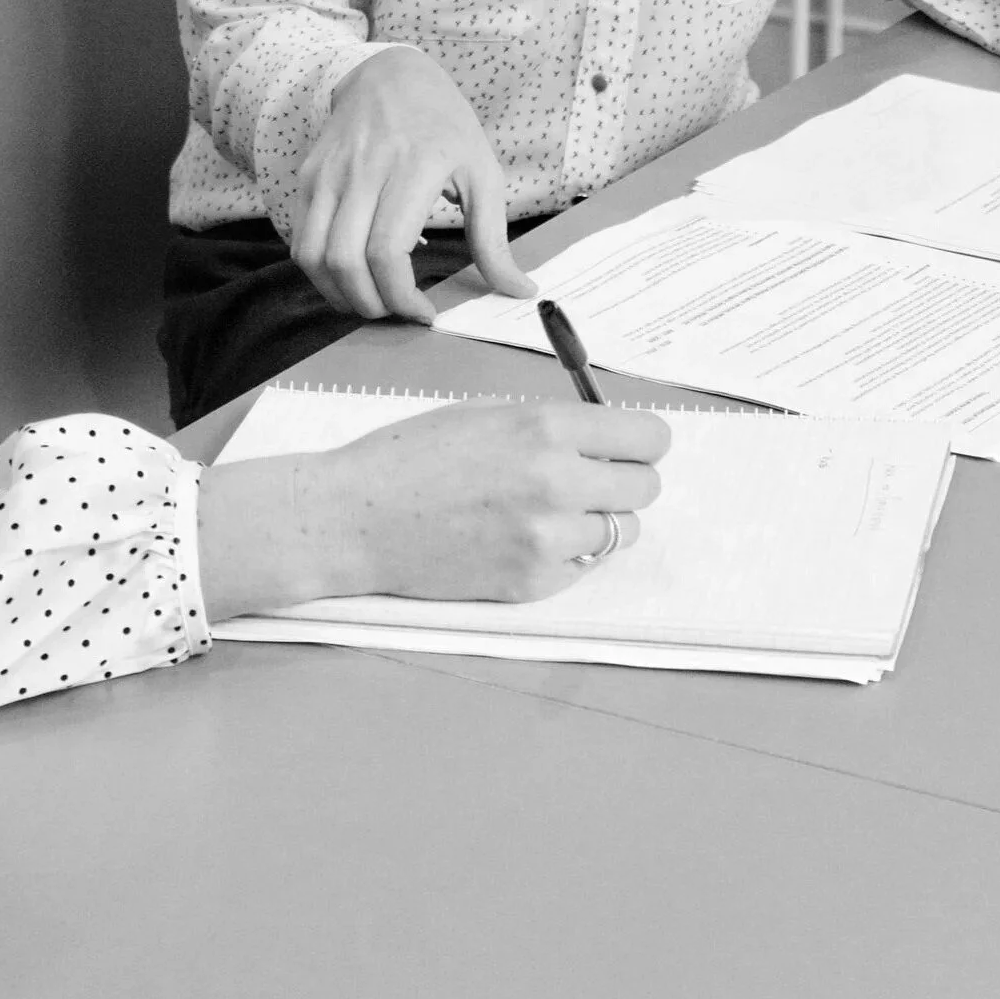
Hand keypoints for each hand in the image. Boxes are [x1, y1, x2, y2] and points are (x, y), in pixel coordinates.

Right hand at [195, 400, 670, 618]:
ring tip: (548, 514)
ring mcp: (546, 539)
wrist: (352, 519)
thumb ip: (549, 427)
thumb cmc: (407, 459)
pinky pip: (581, 568)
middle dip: (623, 482)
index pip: (648, 437)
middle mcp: (556, 482)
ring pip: (620, 532)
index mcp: (545, 428)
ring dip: (597, 522)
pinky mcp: (531, 583)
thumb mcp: (483, 415)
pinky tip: (519, 542)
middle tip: (589, 483)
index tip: (628, 448)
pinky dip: (564, 557)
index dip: (641, 443)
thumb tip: (603, 438)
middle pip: (645, 487)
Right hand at [293, 47, 536, 320]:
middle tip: (397, 312)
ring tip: (371, 301)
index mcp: (413, 168)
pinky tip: (350, 277)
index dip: (401, 296)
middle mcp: (362, 170)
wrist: (391, 75)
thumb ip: (494, 239)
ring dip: (339, 295)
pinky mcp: (308, 177)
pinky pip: (301, 241)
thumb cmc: (444, 126)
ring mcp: (328, 173)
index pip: (387, 251)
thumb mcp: (483, 173)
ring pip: (313, 256)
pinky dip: (321, 273)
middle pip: (346, 262)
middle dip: (371, 305)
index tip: (424, 312)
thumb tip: (519, 290)